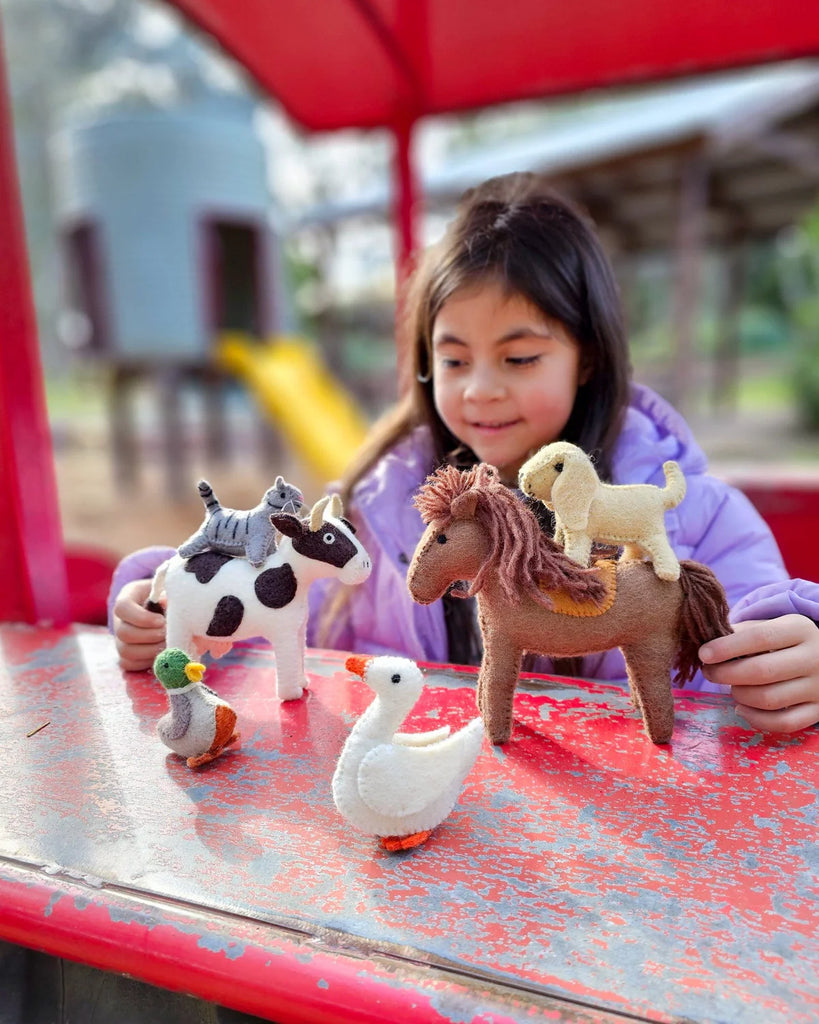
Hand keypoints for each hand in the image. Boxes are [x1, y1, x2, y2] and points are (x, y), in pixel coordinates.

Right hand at [112, 578, 167, 671]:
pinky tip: (161, 654)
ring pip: (125, 652)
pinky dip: (146, 663)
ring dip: (150, 651)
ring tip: (168, 645)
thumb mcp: (169, 589)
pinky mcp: (127, 655)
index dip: (141, 617)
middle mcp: (120, 619)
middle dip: (149, 636)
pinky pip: (129, 664)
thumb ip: (168, 595)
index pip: (122, 607)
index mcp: (128, 597)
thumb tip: (164, 601)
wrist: (169, 608)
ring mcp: (121, 639)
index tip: (161, 620)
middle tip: (167, 634)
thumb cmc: (169, 596)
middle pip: (123, 633)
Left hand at [699, 614, 818, 733]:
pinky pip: (784, 723)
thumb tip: (707, 647)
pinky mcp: (818, 711)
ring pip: (769, 699)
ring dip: (739, 695)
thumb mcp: (768, 626)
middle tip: (709, 672)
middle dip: (726, 674)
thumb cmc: (782, 640)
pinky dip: (756, 719)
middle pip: (762, 671)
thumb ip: (740, 632)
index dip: (727, 647)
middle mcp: (814, 657)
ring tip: (731, 686)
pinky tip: (741, 707)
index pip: (759, 637)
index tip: (703, 654)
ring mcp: (818, 687)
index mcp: (800, 628)